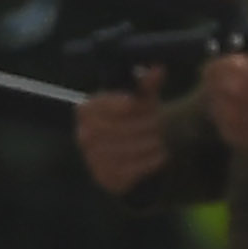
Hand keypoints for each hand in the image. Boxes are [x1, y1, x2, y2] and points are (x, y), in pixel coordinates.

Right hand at [74, 78, 171, 194]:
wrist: (138, 148)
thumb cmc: (138, 116)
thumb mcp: (143, 98)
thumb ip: (148, 84)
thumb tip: (159, 70)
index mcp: (87, 112)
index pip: (90, 107)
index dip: (110, 104)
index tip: (132, 102)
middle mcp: (84, 136)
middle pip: (106, 130)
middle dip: (134, 127)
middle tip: (158, 124)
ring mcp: (92, 159)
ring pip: (116, 152)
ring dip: (143, 146)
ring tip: (163, 141)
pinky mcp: (104, 178)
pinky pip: (124, 172)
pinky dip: (145, 164)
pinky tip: (161, 156)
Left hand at [199, 50, 247, 154]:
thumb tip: (238, 54)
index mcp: (238, 71)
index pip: (211, 67)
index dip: (217, 66)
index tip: (223, 66)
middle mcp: (228, 94)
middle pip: (210, 87)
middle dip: (218, 84)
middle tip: (230, 84)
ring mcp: (229, 118)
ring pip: (214, 107)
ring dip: (222, 103)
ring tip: (239, 102)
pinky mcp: (234, 137)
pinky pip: (223, 125)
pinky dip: (229, 121)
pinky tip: (244, 118)